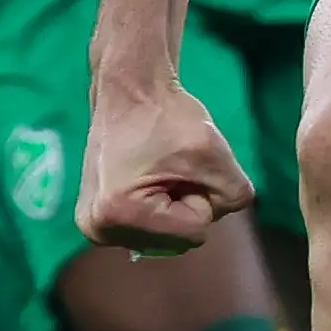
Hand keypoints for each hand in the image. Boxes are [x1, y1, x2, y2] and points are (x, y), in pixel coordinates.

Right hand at [77, 80, 254, 256]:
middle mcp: (98, 231)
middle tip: (168, 164)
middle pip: (179, 240)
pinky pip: (152, 230)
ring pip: (167, 236)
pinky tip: (146, 177)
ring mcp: (95, 229)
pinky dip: (160, 207)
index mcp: (119, 214)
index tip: (180, 162)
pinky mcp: (98, 223)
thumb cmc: (168, 115)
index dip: (201, 194)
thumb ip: (234, 195)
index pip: (195, 230)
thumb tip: (219, 216)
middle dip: (187, 203)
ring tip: (156, 168)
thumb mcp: (214, 153)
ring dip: (175, 205)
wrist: (130, 91)